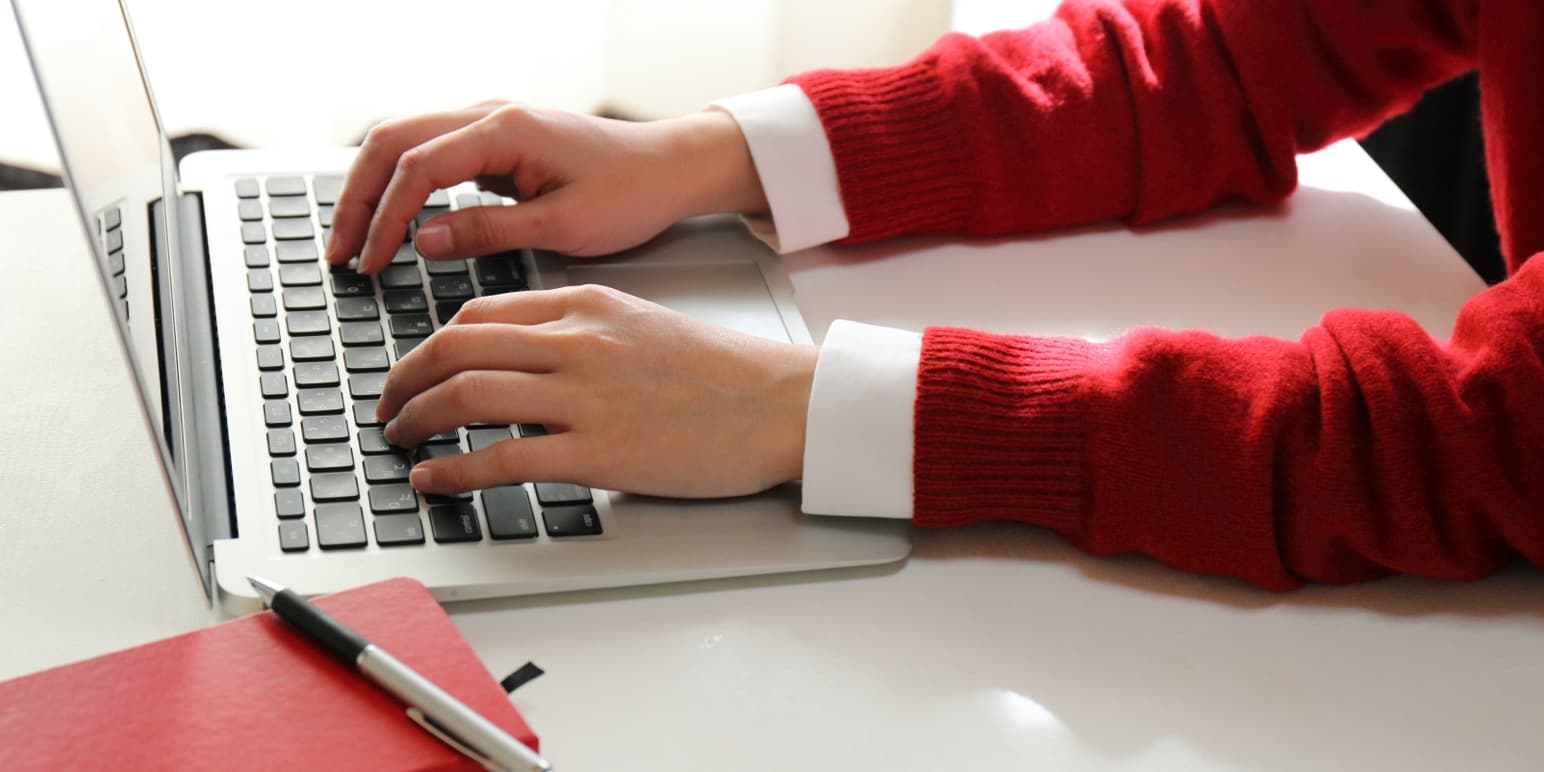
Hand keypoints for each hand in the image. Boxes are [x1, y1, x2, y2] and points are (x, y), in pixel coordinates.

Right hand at [326, 101, 767, 273]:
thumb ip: (488, 232)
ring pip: (405, 141)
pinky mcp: (496, 140)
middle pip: (393, 142)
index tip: (370, 262)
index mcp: (506, 130)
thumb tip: (421, 243)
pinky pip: (430, 151)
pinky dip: (401, 183)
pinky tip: (393, 221)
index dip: (385, 217)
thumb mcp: (563, 225)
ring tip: (355, 240)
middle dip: (358, 197)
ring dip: (373, 186)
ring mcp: (490, 122)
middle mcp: (491, 114)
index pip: (417, 168)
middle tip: (341, 252)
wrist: (671, 168)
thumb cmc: (632, 193)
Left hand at [376, 285, 817, 497]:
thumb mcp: (642, 324)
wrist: (779, 403)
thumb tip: (524, 356)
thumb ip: (582, 330)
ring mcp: (585, 396)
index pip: (481, 313)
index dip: (431, 345)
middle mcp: (576, 342)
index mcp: (587, 304)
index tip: (416, 369)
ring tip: (402, 440)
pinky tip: (436, 479)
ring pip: (468, 395)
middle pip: (457, 348)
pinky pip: (502, 456)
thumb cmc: (722, 372)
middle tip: (389, 406)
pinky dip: (454, 469)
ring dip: (418, 420)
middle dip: (405, 379)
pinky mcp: (598, 451)